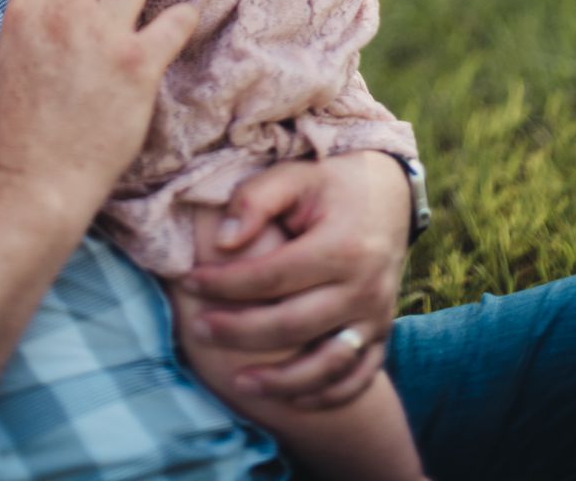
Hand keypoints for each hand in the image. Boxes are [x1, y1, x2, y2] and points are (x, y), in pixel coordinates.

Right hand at [0, 0, 198, 210]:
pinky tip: (177, 29)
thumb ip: (33, 21)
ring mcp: (102, 37)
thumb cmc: (19, 130)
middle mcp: (62, 14)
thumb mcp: (8, 58)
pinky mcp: (138, 66)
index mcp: (23, 12)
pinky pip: (178, 18)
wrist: (36, 182)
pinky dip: (183, 18)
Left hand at [182, 151, 410, 406]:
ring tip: (240, 383)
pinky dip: (329, 395)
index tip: (188, 281)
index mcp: (341, 247)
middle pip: (295, 325)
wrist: (387, 195)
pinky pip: (360, 376)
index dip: (225, 283)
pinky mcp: (381, 332)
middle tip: (198, 330)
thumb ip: (255, 200)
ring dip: (284, 381)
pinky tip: (292, 400)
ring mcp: (376, 316)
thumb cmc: (327, 184)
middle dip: (240, 333)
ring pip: (330, 364)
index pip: (272, 276)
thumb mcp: (292, 176)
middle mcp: (363, 288)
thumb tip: (223, 242)